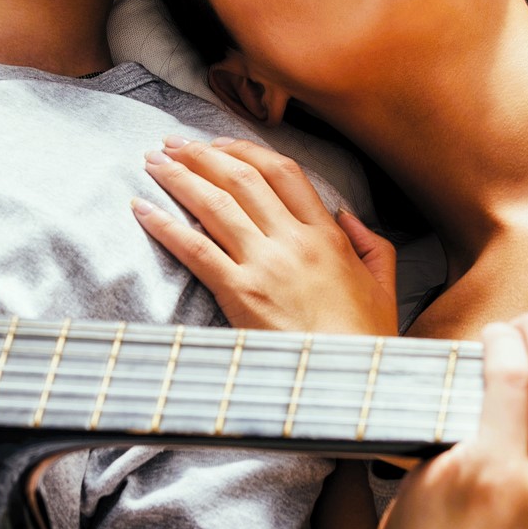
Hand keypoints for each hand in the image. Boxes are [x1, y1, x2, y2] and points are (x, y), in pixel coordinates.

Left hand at [134, 136, 397, 336]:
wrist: (344, 385)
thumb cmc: (365, 342)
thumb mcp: (384, 285)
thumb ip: (372, 244)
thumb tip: (348, 215)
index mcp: (328, 236)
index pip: (284, 173)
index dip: (247, 151)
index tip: (220, 144)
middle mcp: (294, 241)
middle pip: (242, 180)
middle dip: (203, 155)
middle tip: (173, 143)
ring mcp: (265, 266)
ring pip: (216, 205)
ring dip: (180, 177)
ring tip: (154, 162)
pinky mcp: (240, 294)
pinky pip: (196, 249)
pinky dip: (166, 225)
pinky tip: (143, 210)